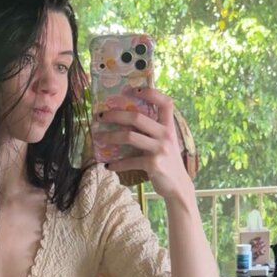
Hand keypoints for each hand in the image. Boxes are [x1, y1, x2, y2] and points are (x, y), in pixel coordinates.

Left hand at [94, 87, 192, 201]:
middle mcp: (166, 135)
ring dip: (110, 136)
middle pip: (137, 117)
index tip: (133, 89)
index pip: (165, 103)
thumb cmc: (168, 163)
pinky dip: (117, 164)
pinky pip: (130, 161)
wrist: (178, 186)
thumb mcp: (165, 143)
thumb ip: (153, 132)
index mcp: (169, 127)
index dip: (150, 93)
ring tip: (98, 138)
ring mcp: (160, 149)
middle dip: (115, 114)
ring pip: (130, 136)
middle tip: (100, 116)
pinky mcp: (153, 164)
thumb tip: (127, 121)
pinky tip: (108, 166)